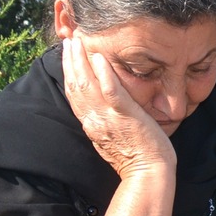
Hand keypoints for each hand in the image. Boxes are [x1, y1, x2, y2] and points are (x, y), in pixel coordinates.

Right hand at [61, 36, 174, 179]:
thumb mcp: (111, 139)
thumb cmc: (136, 158)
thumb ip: (103, 122)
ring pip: (87, 85)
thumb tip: (99, 111)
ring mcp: (108, 117)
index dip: (68, 73)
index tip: (67, 56)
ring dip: (81, 61)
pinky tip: (100, 57)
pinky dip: (104, 74)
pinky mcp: (125, 115)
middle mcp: (94, 119)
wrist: (148, 174)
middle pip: (75, 86)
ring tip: (78, 42)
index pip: (74, 95)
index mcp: (91, 124)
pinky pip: (111, 91)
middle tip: (68, 42)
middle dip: (70, 62)